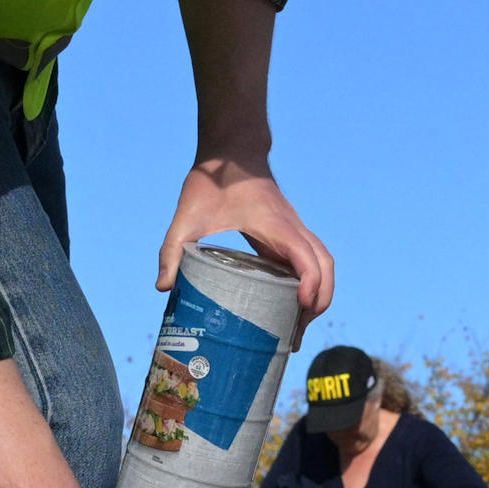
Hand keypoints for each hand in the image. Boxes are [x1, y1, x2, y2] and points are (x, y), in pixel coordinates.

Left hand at [157, 159, 334, 317]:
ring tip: (299, 326)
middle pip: (325, 266)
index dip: (311, 285)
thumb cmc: (212, 181)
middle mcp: (292, 228)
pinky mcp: (288, 232)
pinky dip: (312, 281)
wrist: (231, 152)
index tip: (300, 310)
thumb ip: (172, 249)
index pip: (307, 257)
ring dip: (321, 293)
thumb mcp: (186, 215)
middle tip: (297, 335)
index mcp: (275, 225)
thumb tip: (163, 288)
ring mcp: (294, 229)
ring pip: (324, 263)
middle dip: (320, 301)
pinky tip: (291, 304)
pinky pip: (312, 258)